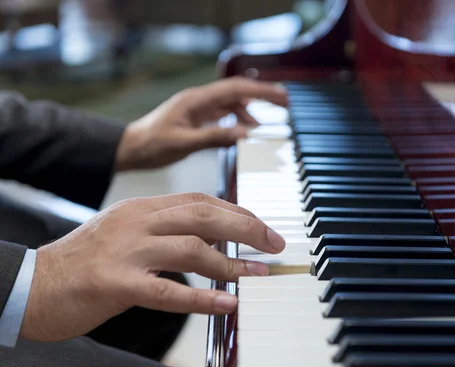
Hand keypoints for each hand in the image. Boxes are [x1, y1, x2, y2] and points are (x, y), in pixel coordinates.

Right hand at [21, 193, 285, 341]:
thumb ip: (164, 231)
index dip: (237, 211)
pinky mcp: (114, 283)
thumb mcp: (125, 233)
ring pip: (191, 249)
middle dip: (247, 227)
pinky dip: (201, 298)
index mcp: (140, 208)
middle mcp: (136, 222)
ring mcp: (125, 251)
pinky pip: (167, 291)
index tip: (262, 227)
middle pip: (203, 215)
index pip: (199, 200)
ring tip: (258, 275)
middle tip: (275, 244)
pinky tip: (227, 303)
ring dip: (232, 263)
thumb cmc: (83, 263)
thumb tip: (213, 240)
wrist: (31, 284)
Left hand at [115, 77, 287, 170]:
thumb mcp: (184, 144)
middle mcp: (199, 99)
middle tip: (285, 102)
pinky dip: (237, 118)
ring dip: (250, 108)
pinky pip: (222, 112)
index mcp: (196, 100)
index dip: (261, 92)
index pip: (235, 89)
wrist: (129, 149)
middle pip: (237, 91)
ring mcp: (197, 107)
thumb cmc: (151, 146)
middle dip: (262, 95)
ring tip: (267, 122)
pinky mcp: (196, 117)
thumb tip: (245, 133)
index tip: (281, 97)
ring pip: (231, 101)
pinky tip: (244, 128)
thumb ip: (214, 137)